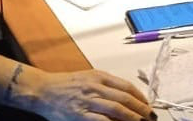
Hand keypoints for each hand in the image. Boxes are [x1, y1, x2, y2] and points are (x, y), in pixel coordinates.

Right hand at [35, 69, 153, 120]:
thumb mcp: (88, 77)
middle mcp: (95, 87)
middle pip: (124, 98)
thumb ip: (106, 85)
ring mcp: (87, 101)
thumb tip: (126, 96)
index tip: (148, 105)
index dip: (140, 97)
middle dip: (140, 109)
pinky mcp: (79, 115)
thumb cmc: (65, 84)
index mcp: (99, 76)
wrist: (42, 90)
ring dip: (132, 117)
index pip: (126, 86)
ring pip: (116, 109)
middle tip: (150, 116)